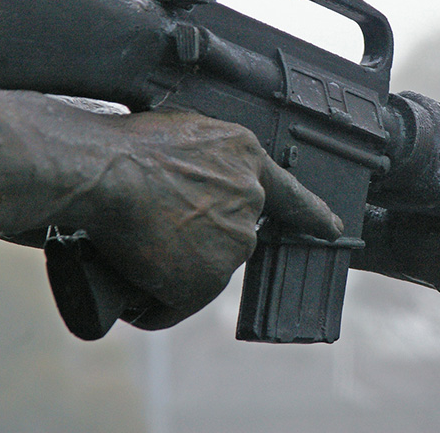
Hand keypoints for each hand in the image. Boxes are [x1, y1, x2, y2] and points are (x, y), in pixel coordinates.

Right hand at [0, 51, 341, 328]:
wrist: (105, 172)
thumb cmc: (126, 146)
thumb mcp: (182, 135)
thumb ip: (205, 161)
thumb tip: (189, 192)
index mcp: (246, 158)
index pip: (292, 195)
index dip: (313, 215)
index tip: (333, 229)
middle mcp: (250, 200)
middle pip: (230, 237)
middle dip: (196, 240)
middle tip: (152, 227)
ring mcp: (233, 241)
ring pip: (202, 271)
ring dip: (172, 271)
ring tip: (133, 244)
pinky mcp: (207, 279)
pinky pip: (177, 304)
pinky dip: (155, 304)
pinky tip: (132, 283)